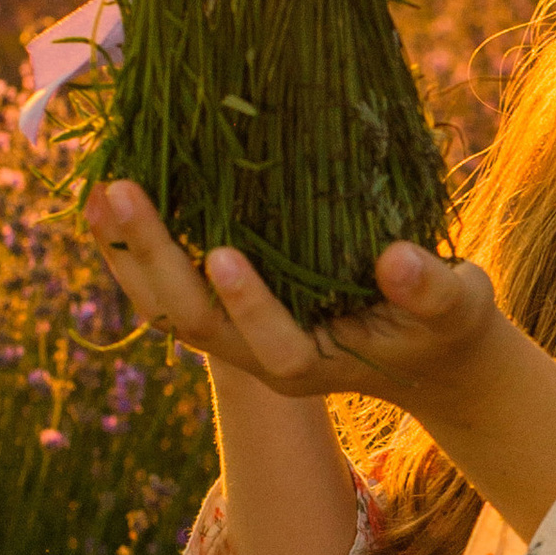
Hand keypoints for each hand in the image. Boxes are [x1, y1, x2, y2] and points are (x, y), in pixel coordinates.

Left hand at [85, 182, 499, 415]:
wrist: (426, 356)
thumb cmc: (445, 326)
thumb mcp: (456, 306)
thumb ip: (430, 290)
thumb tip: (395, 258)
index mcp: (317, 365)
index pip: (275, 346)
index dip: (249, 305)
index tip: (223, 253)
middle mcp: (262, 358)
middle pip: (194, 323)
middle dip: (155, 259)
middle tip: (122, 192)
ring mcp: (237, 337)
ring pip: (165, 306)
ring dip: (128, 251)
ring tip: (99, 189)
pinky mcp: (226, 310)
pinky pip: (167, 284)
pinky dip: (138, 246)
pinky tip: (115, 196)